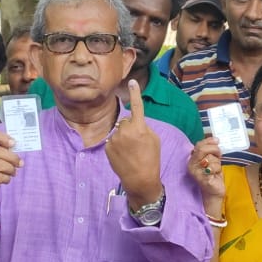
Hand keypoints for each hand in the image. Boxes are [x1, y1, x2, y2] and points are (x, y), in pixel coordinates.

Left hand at [107, 80, 163, 206]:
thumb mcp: (154, 140)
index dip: (135, 93)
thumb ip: (144, 127)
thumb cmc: (151, 159)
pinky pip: (112, 139)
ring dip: (123, 136)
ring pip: (119, 130)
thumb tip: (135, 123)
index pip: (137, 106)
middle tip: (137, 142)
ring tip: (130, 151)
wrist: (140, 179)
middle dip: (130, 127)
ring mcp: (114, 138)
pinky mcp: (107, 146)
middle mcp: (125, 130)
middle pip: (126, 120)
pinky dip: (117, 145)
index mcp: (140, 127)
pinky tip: (123, 155)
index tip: (132, 82)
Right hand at [188, 137, 225, 209]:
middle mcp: (192, 165)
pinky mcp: (202, 178)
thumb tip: (215, 139)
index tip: (217, 141)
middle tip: (219, 155)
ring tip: (216, 169)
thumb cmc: (213, 175)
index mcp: (192, 159)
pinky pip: (212, 168)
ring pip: (210, 159)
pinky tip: (215, 175)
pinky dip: (217, 170)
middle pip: (202, 149)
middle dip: (214, 150)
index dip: (209, 141)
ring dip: (217, 163)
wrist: (214, 192)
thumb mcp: (212, 159)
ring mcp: (196, 172)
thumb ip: (210, 150)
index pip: (198, 145)